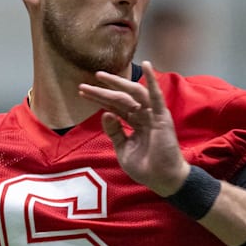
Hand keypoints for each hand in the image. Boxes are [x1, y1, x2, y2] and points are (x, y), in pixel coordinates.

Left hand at [78, 61, 190, 195]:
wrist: (162, 180)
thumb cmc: (145, 167)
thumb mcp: (122, 149)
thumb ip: (114, 131)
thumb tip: (105, 113)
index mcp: (134, 123)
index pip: (114, 106)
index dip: (99, 99)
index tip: (82, 93)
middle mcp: (143, 115)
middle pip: (120, 98)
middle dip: (102, 91)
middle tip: (85, 84)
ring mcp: (152, 114)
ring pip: (133, 94)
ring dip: (118, 84)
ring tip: (101, 76)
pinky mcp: (161, 116)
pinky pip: (156, 96)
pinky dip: (152, 80)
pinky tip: (146, 65)